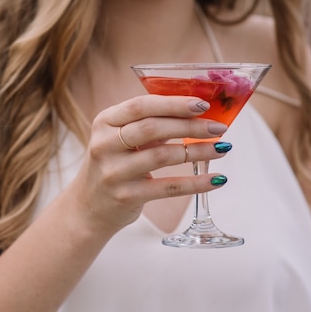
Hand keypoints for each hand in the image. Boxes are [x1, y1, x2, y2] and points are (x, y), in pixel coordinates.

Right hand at [66, 94, 230, 233]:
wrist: (88, 207)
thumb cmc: (113, 165)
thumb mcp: (119, 139)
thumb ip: (148, 124)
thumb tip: (196, 112)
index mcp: (104, 122)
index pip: (141, 106)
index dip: (174, 103)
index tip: (203, 104)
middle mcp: (104, 145)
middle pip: (152, 128)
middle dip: (190, 125)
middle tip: (219, 127)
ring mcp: (114, 172)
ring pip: (162, 156)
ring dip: (198, 151)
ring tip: (222, 148)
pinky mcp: (126, 196)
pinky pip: (168, 187)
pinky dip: (196, 183)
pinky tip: (216, 179)